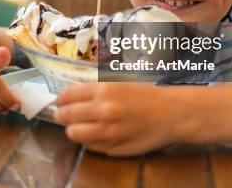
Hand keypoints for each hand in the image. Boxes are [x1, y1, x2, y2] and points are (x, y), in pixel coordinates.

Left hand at [53, 83, 188, 155]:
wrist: (171, 113)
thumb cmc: (146, 96)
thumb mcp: (118, 83)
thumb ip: (94, 89)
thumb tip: (69, 96)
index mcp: (103, 90)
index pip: (67, 96)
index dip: (60, 100)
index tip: (60, 102)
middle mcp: (103, 110)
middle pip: (65, 116)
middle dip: (62, 115)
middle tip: (63, 115)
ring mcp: (108, 131)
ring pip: (74, 134)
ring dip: (73, 130)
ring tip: (78, 127)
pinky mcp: (114, 147)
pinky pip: (91, 146)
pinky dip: (90, 141)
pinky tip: (98, 134)